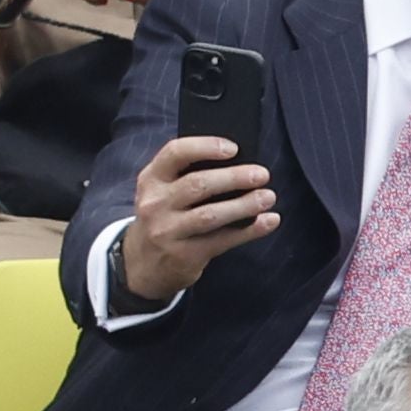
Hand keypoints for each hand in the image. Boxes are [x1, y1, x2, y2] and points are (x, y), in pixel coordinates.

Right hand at [120, 136, 279, 300]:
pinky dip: (250, 230)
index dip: (206, 147)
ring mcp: (167, 231)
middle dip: (234, 177)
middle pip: (198, 184)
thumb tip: (241, 161)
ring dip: (245, 205)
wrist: (141, 264)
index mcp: (151, 179)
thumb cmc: (165, 215)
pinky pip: (222, 240)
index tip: (234, 148)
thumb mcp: (163, 191)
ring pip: (210, 215)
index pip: (175, 153)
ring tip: (268, 197)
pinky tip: (269, 221)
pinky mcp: (183, 256)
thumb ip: (189, 174)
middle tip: (262, 174)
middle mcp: (155, 204)